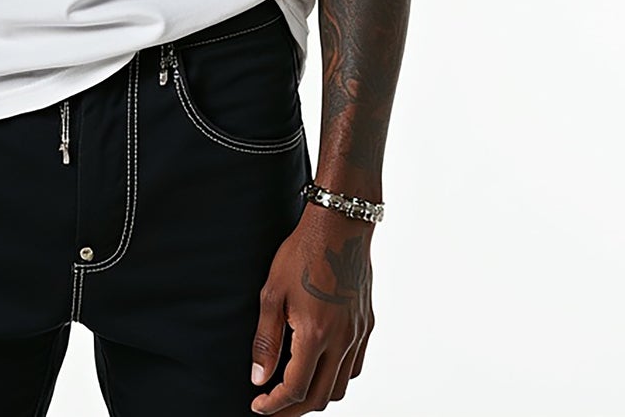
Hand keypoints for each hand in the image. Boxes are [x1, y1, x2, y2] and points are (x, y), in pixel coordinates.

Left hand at [248, 207, 374, 412]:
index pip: (295, 390)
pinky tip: (320, 368)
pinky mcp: (366, 324)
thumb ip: (266, 340)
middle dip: (293, 409)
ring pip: (341, 386)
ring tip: (294, 390)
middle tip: (272, 406)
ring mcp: (357, 333)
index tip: (258, 406)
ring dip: (317, 395)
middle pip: (320, 397)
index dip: (274, 405)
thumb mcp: (272, 293)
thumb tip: (259, 378)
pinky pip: (354, 366)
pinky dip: (336, 378)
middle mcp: (341, 340)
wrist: (339, 225)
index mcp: (315, 334)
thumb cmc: (301, 253)